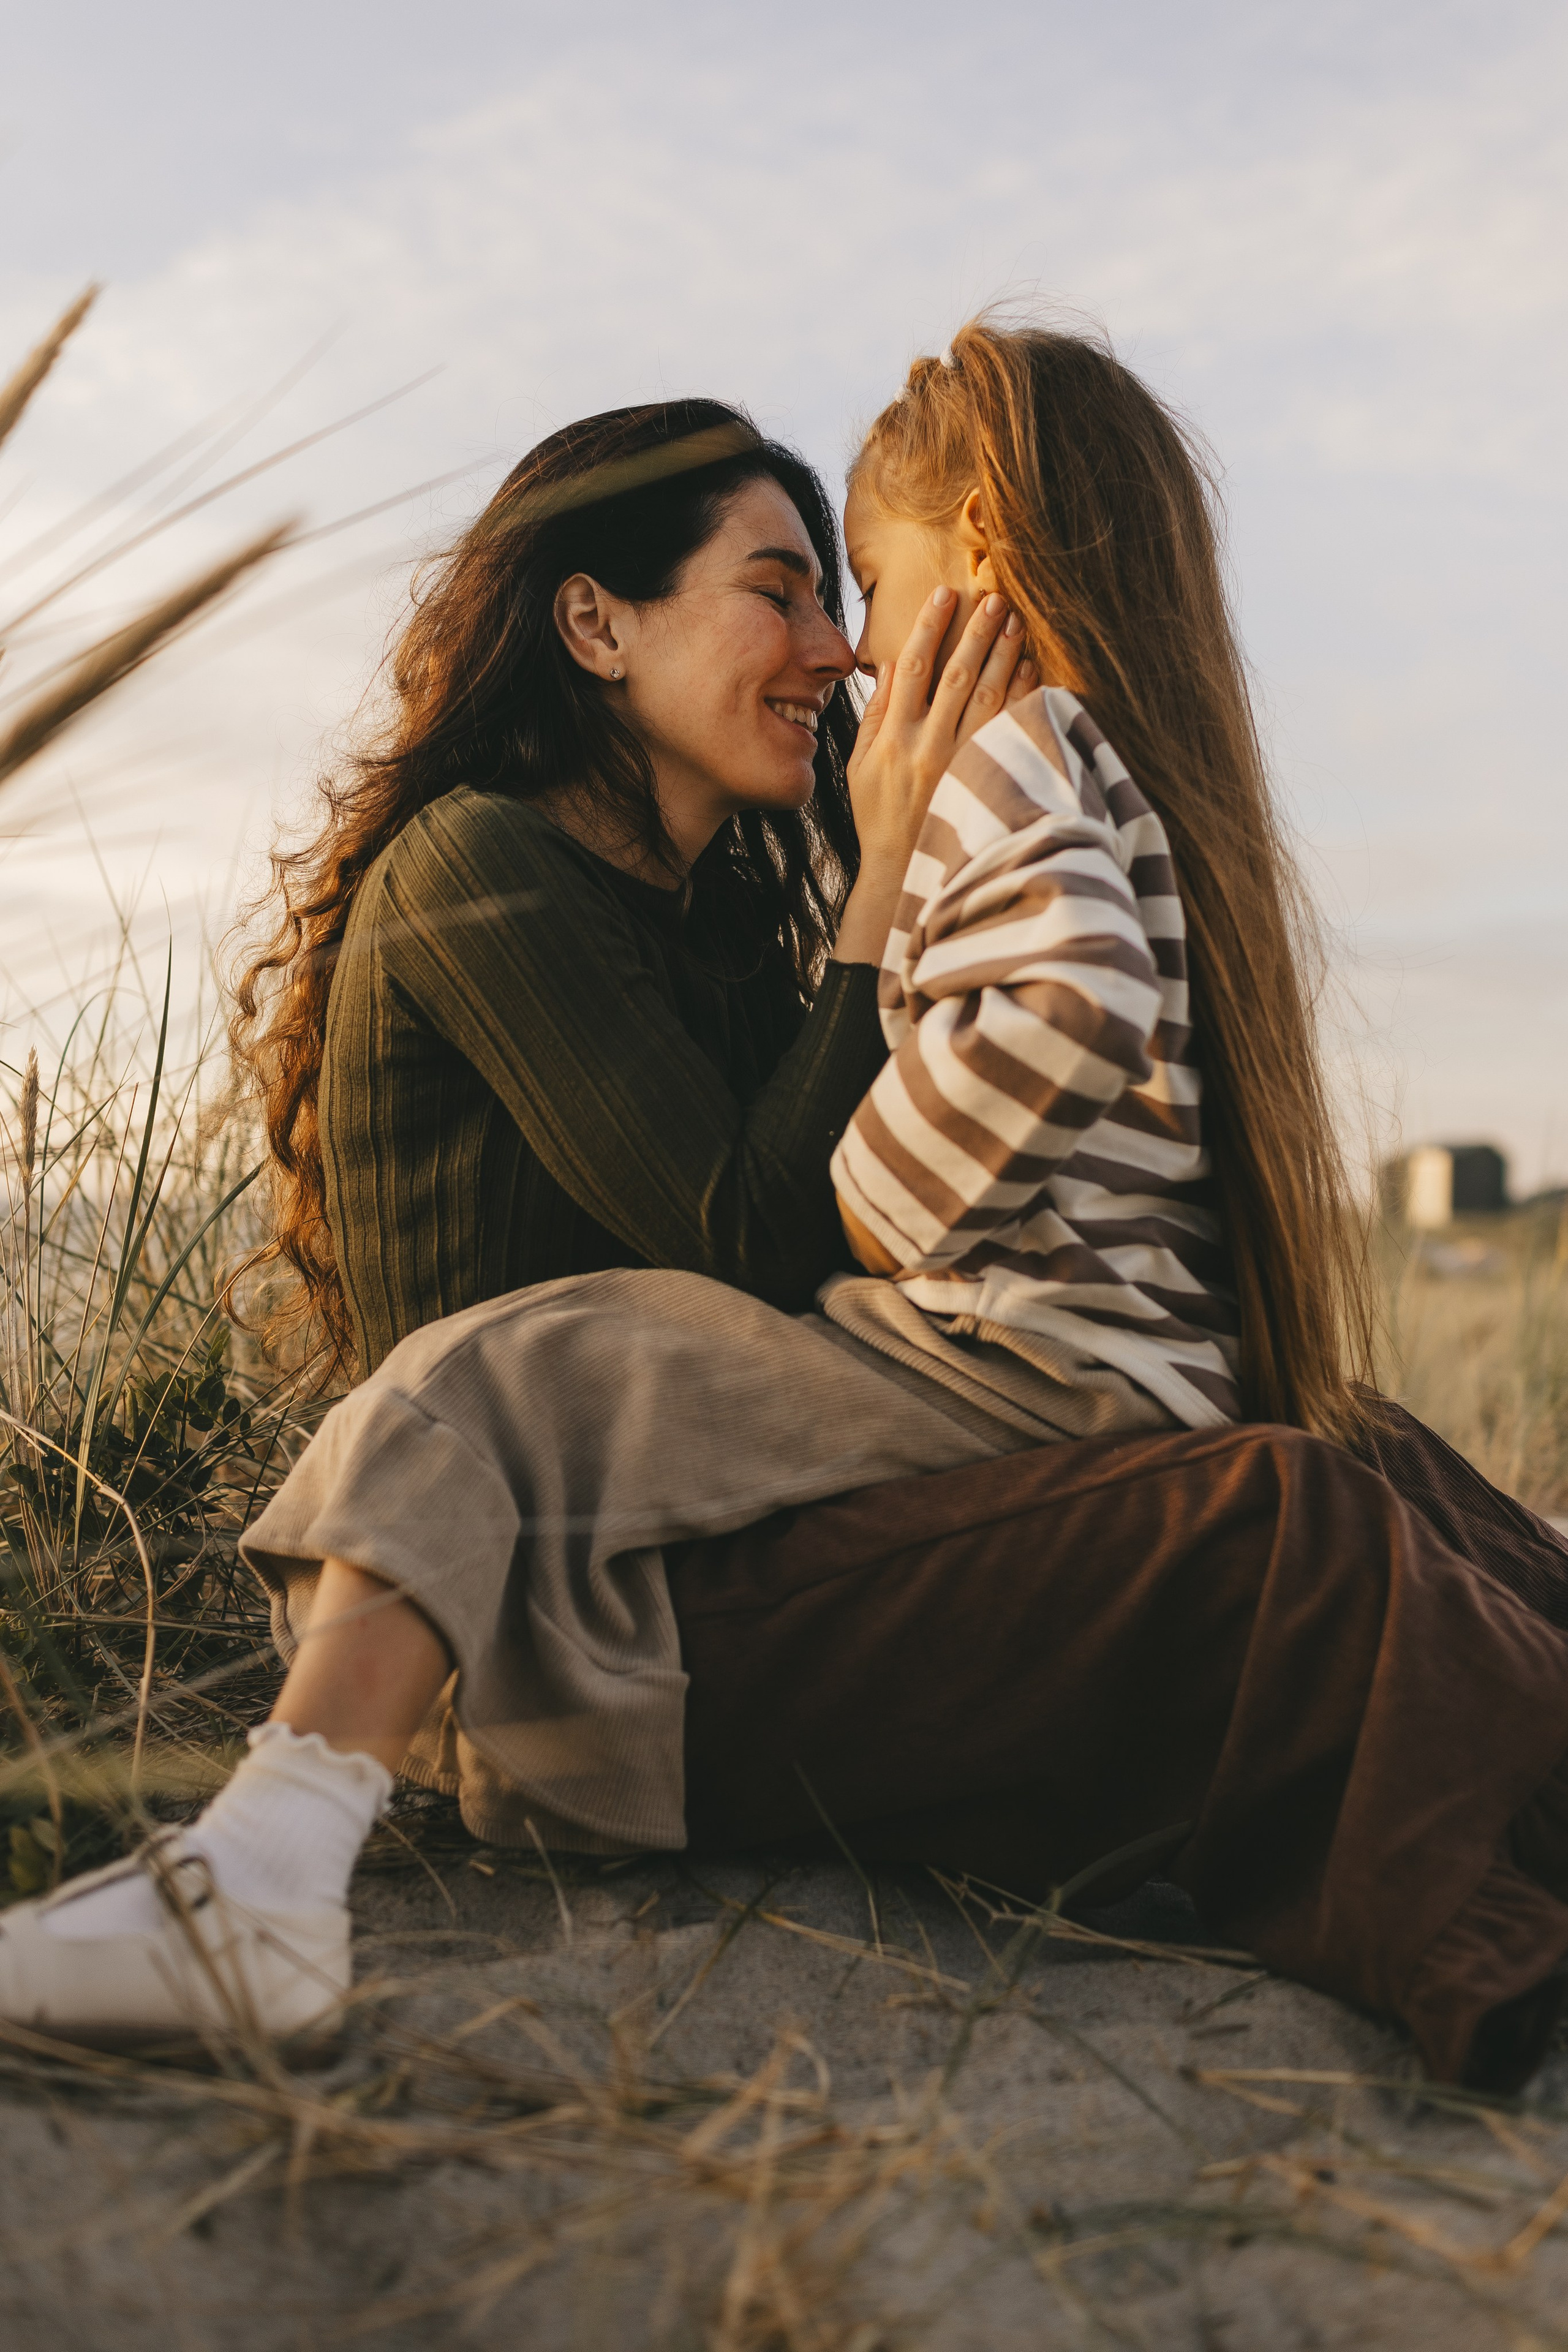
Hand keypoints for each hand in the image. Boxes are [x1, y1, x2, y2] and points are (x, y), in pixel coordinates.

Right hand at [833, 588, 1035, 966]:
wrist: (905, 872)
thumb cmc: (878, 815)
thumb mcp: (859, 766)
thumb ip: (875, 715)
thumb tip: (889, 666)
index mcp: (893, 740)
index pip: (911, 669)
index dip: (928, 628)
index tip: (944, 595)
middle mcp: (929, 748)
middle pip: (958, 675)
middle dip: (976, 632)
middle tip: (993, 597)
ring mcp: (962, 765)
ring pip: (990, 697)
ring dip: (1004, 655)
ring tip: (1014, 621)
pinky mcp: (987, 782)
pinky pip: (1011, 730)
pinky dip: (1022, 696)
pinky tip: (1031, 668)